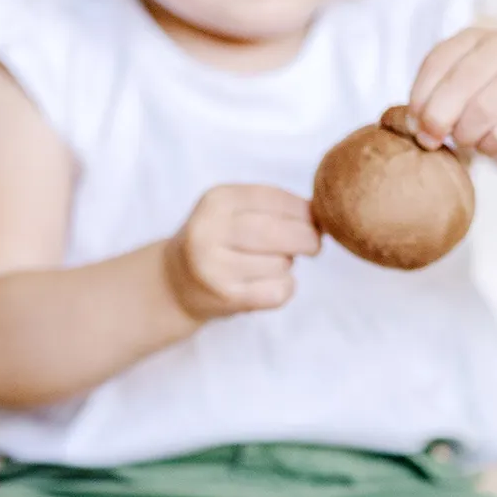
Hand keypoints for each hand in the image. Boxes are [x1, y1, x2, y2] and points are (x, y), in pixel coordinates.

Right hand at [163, 185, 320, 320]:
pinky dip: (284, 288)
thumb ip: (272, 206)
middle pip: (281, 233)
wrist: (173, 283)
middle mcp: (210, 231)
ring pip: (282, 264)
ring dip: (287, 265)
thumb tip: (324, 212)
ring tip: (267, 264)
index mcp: (216, 200)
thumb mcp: (232, 211)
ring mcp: (215, 267)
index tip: (314, 220)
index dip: (304, 210)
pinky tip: (268, 284)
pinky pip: (278, 292)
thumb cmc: (216, 241)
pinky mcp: (226, 297)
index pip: (274, 198)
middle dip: (307, 238)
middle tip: (312, 245)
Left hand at [407, 20, 496, 162]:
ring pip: (480, 112)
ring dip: (465, 135)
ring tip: (468, 140)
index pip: (437, 61)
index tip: (415, 122)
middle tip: (433, 139)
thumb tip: (415, 126)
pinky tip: (493, 142)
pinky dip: (489, 147)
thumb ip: (437, 95)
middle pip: (458, 87)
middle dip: (437, 120)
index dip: (419, 97)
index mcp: (478, 36)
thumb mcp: (466, 86)